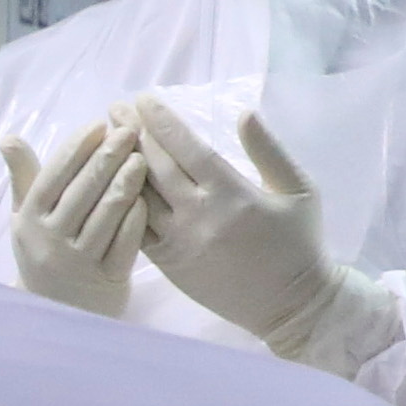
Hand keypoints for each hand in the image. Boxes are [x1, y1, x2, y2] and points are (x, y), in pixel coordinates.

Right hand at [0, 123, 151, 316]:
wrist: (57, 312)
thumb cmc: (44, 251)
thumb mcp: (27, 217)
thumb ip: (24, 177)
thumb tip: (9, 138)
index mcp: (30, 220)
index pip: (53, 176)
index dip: (76, 149)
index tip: (98, 125)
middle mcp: (50, 241)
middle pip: (82, 191)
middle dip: (107, 158)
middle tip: (129, 131)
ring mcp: (78, 262)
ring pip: (105, 215)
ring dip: (125, 183)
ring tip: (141, 157)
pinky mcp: (106, 279)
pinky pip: (125, 243)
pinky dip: (135, 218)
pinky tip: (147, 197)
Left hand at [128, 93, 361, 357]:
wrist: (292, 306)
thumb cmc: (300, 244)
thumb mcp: (299, 191)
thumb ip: (269, 151)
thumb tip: (243, 113)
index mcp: (232, 194)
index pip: (187, 148)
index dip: (161, 121)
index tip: (143, 99)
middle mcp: (200, 217)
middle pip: (156, 167)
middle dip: (133, 134)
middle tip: (115, 108)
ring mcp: (180, 244)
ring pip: (141, 198)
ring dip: (121, 165)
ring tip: (106, 139)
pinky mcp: (170, 266)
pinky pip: (138, 230)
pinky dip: (124, 205)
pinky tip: (112, 183)